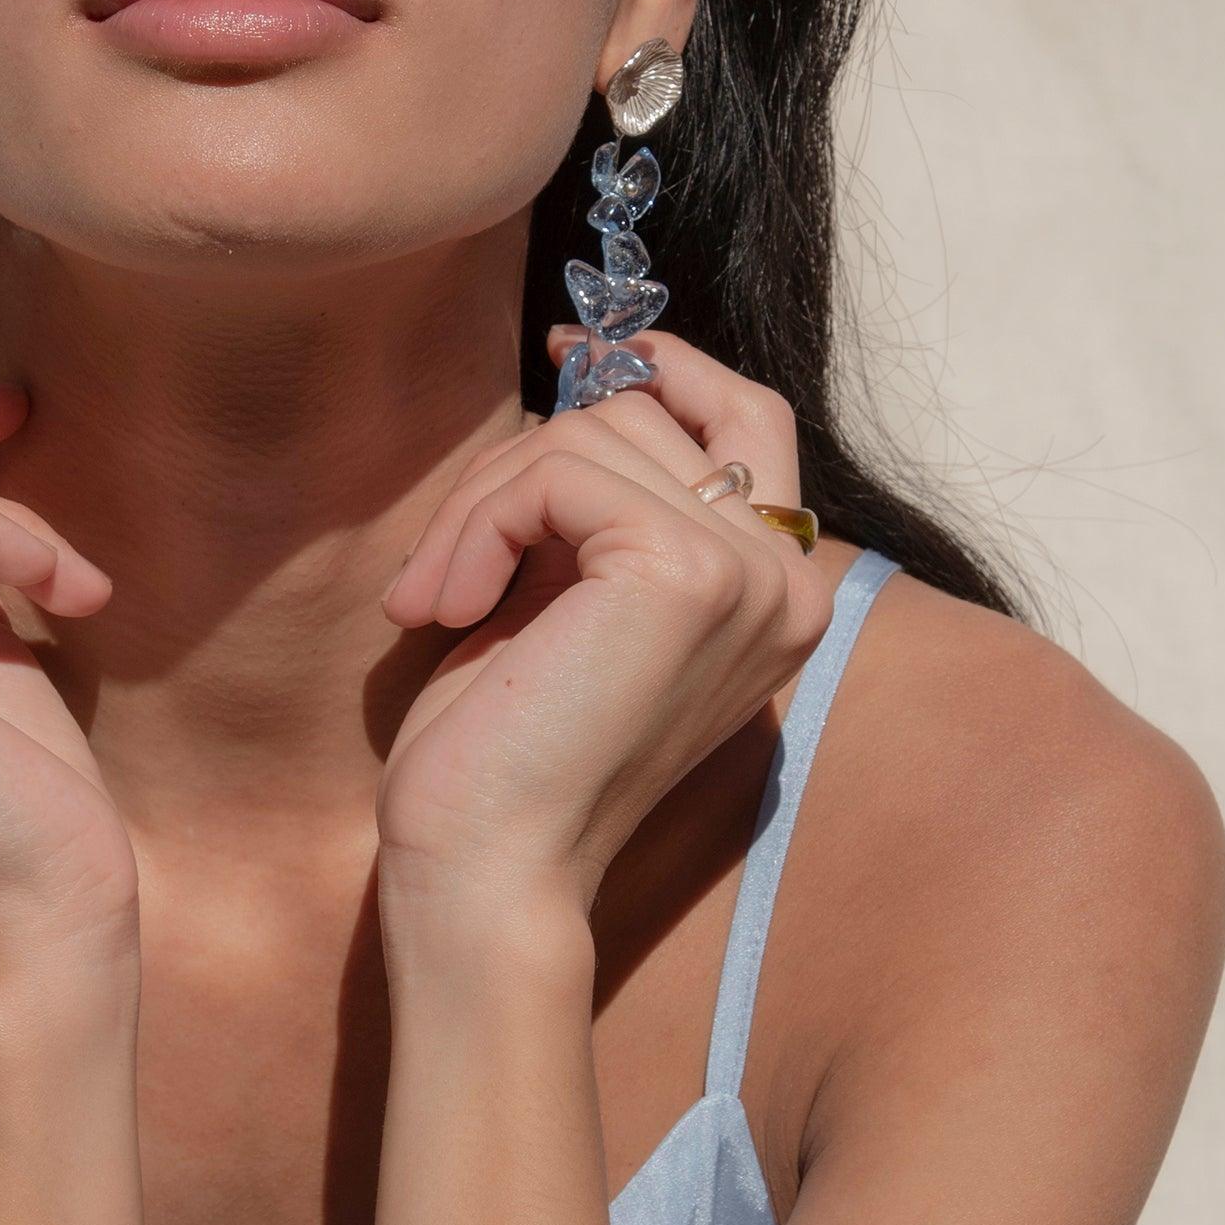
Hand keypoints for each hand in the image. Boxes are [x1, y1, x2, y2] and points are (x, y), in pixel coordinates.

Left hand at [374, 326, 835, 926]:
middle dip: (520, 463)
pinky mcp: (686, 574)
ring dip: (480, 505)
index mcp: (778, 596)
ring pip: (591, 434)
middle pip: (646, 416)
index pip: (751, 416)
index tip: (572, 354)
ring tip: (435, 600)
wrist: (486, 870)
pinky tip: (440, 610)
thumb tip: (591, 371)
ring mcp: (749, 577)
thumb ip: (603, 501)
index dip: (664, 366)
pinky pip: (557, 471)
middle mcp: (790, 585)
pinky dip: (477, 525)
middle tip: (447, 562)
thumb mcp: (567, 592)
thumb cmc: (506, 752)